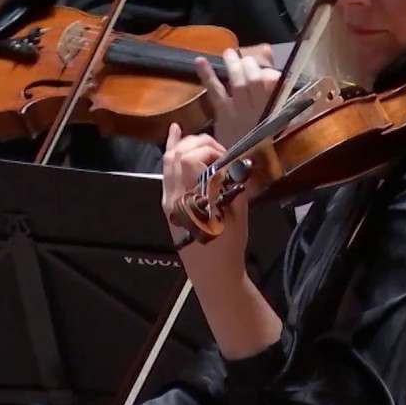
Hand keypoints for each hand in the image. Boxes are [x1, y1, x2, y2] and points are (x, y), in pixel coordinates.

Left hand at [161, 124, 248, 278]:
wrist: (211, 273)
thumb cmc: (228, 247)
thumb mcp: (239, 216)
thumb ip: (234, 186)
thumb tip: (236, 162)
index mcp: (193, 201)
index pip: (193, 160)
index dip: (211, 151)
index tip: (229, 160)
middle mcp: (175, 196)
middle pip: (179, 154)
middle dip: (201, 143)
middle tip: (221, 152)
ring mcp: (168, 199)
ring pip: (169, 159)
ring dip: (188, 145)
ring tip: (207, 143)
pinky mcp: (168, 202)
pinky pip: (166, 170)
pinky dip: (171, 149)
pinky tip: (176, 131)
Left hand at [196, 48, 280, 145]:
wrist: (239, 170)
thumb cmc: (261, 150)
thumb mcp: (277, 127)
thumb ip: (281, 106)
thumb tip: (278, 79)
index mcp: (275, 111)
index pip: (275, 84)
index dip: (270, 73)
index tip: (269, 71)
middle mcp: (259, 109)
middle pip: (255, 80)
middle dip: (249, 64)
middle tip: (244, 57)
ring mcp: (240, 110)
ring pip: (238, 83)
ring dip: (233, 65)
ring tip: (229, 53)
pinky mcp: (223, 114)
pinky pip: (216, 92)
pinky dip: (207, 75)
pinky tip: (200, 61)